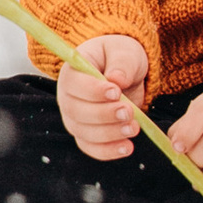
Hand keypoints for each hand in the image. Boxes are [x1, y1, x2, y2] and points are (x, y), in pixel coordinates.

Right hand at [56, 34, 149, 162]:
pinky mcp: (86, 135)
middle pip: (77, 112)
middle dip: (104, 115)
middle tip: (128, 112)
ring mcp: (75, 119)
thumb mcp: (124, 51)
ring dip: (110, 134)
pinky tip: (127, 148)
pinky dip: (108, 151)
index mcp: (72, 72)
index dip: (93, 91)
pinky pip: (92, 148)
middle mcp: (68, 97)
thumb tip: (117, 79)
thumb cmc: (119, 57)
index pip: (74, 84)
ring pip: (84, 133)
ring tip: (134, 128)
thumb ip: (122, 63)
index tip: (116, 92)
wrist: (123, 72)